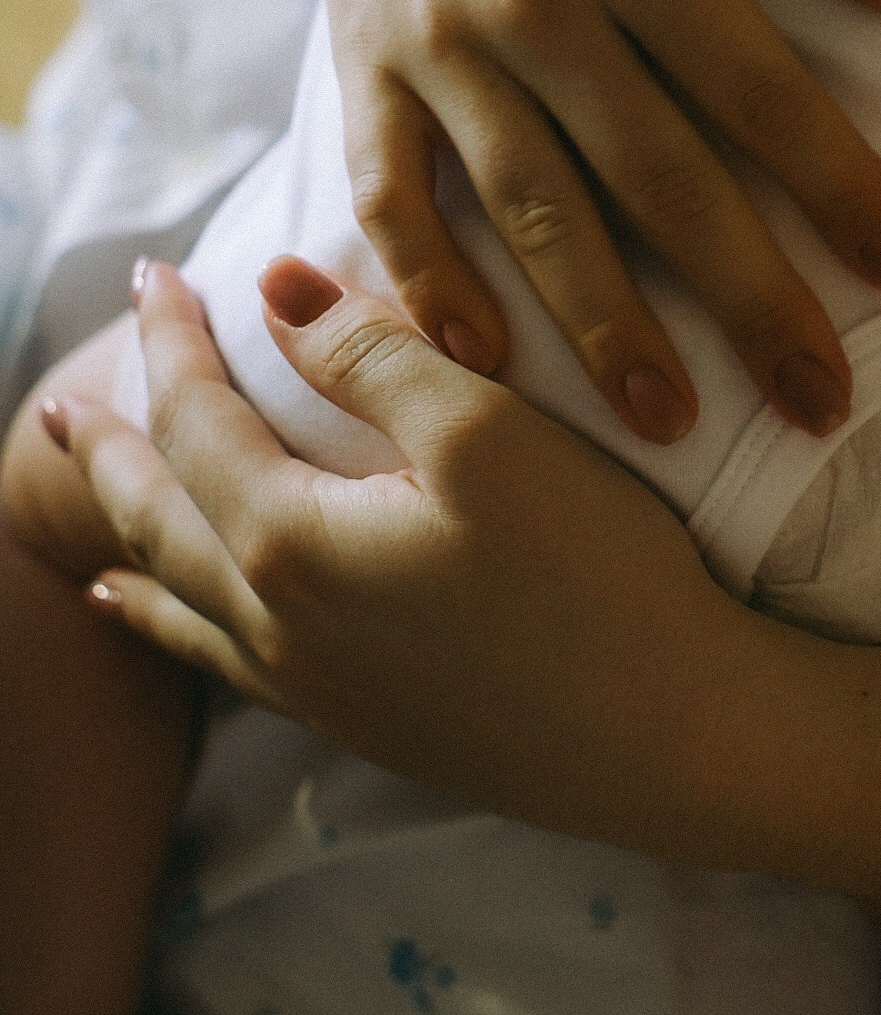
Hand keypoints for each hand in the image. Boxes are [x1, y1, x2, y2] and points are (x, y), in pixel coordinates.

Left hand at [56, 261, 880, 933]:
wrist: (682, 740)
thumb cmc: (595, 577)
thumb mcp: (486, 434)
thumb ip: (371, 356)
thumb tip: (275, 289)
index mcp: (293, 543)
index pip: (200, 420)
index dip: (171, 342)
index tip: (153, 275)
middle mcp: (281, 626)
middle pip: (161, 517)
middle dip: (114, 448)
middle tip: (63, 403)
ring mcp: (319, 688)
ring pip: (180, 599)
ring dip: (130, 539)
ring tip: (83, 515)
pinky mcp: (367, 725)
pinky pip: (224, 661)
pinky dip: (174, 623)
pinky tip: (166, 620)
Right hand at [249, 0, 880, 441]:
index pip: (757, 89)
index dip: (841, 187)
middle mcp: (531, 1)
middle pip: (657, 180)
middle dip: (748, 302)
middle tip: (819, 404)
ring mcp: (437, 43)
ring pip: (532, 211)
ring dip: (602, 328)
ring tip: (671, 424)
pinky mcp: (367, 63)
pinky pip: (392, 191)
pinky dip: (427, 281)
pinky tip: (480, 359)